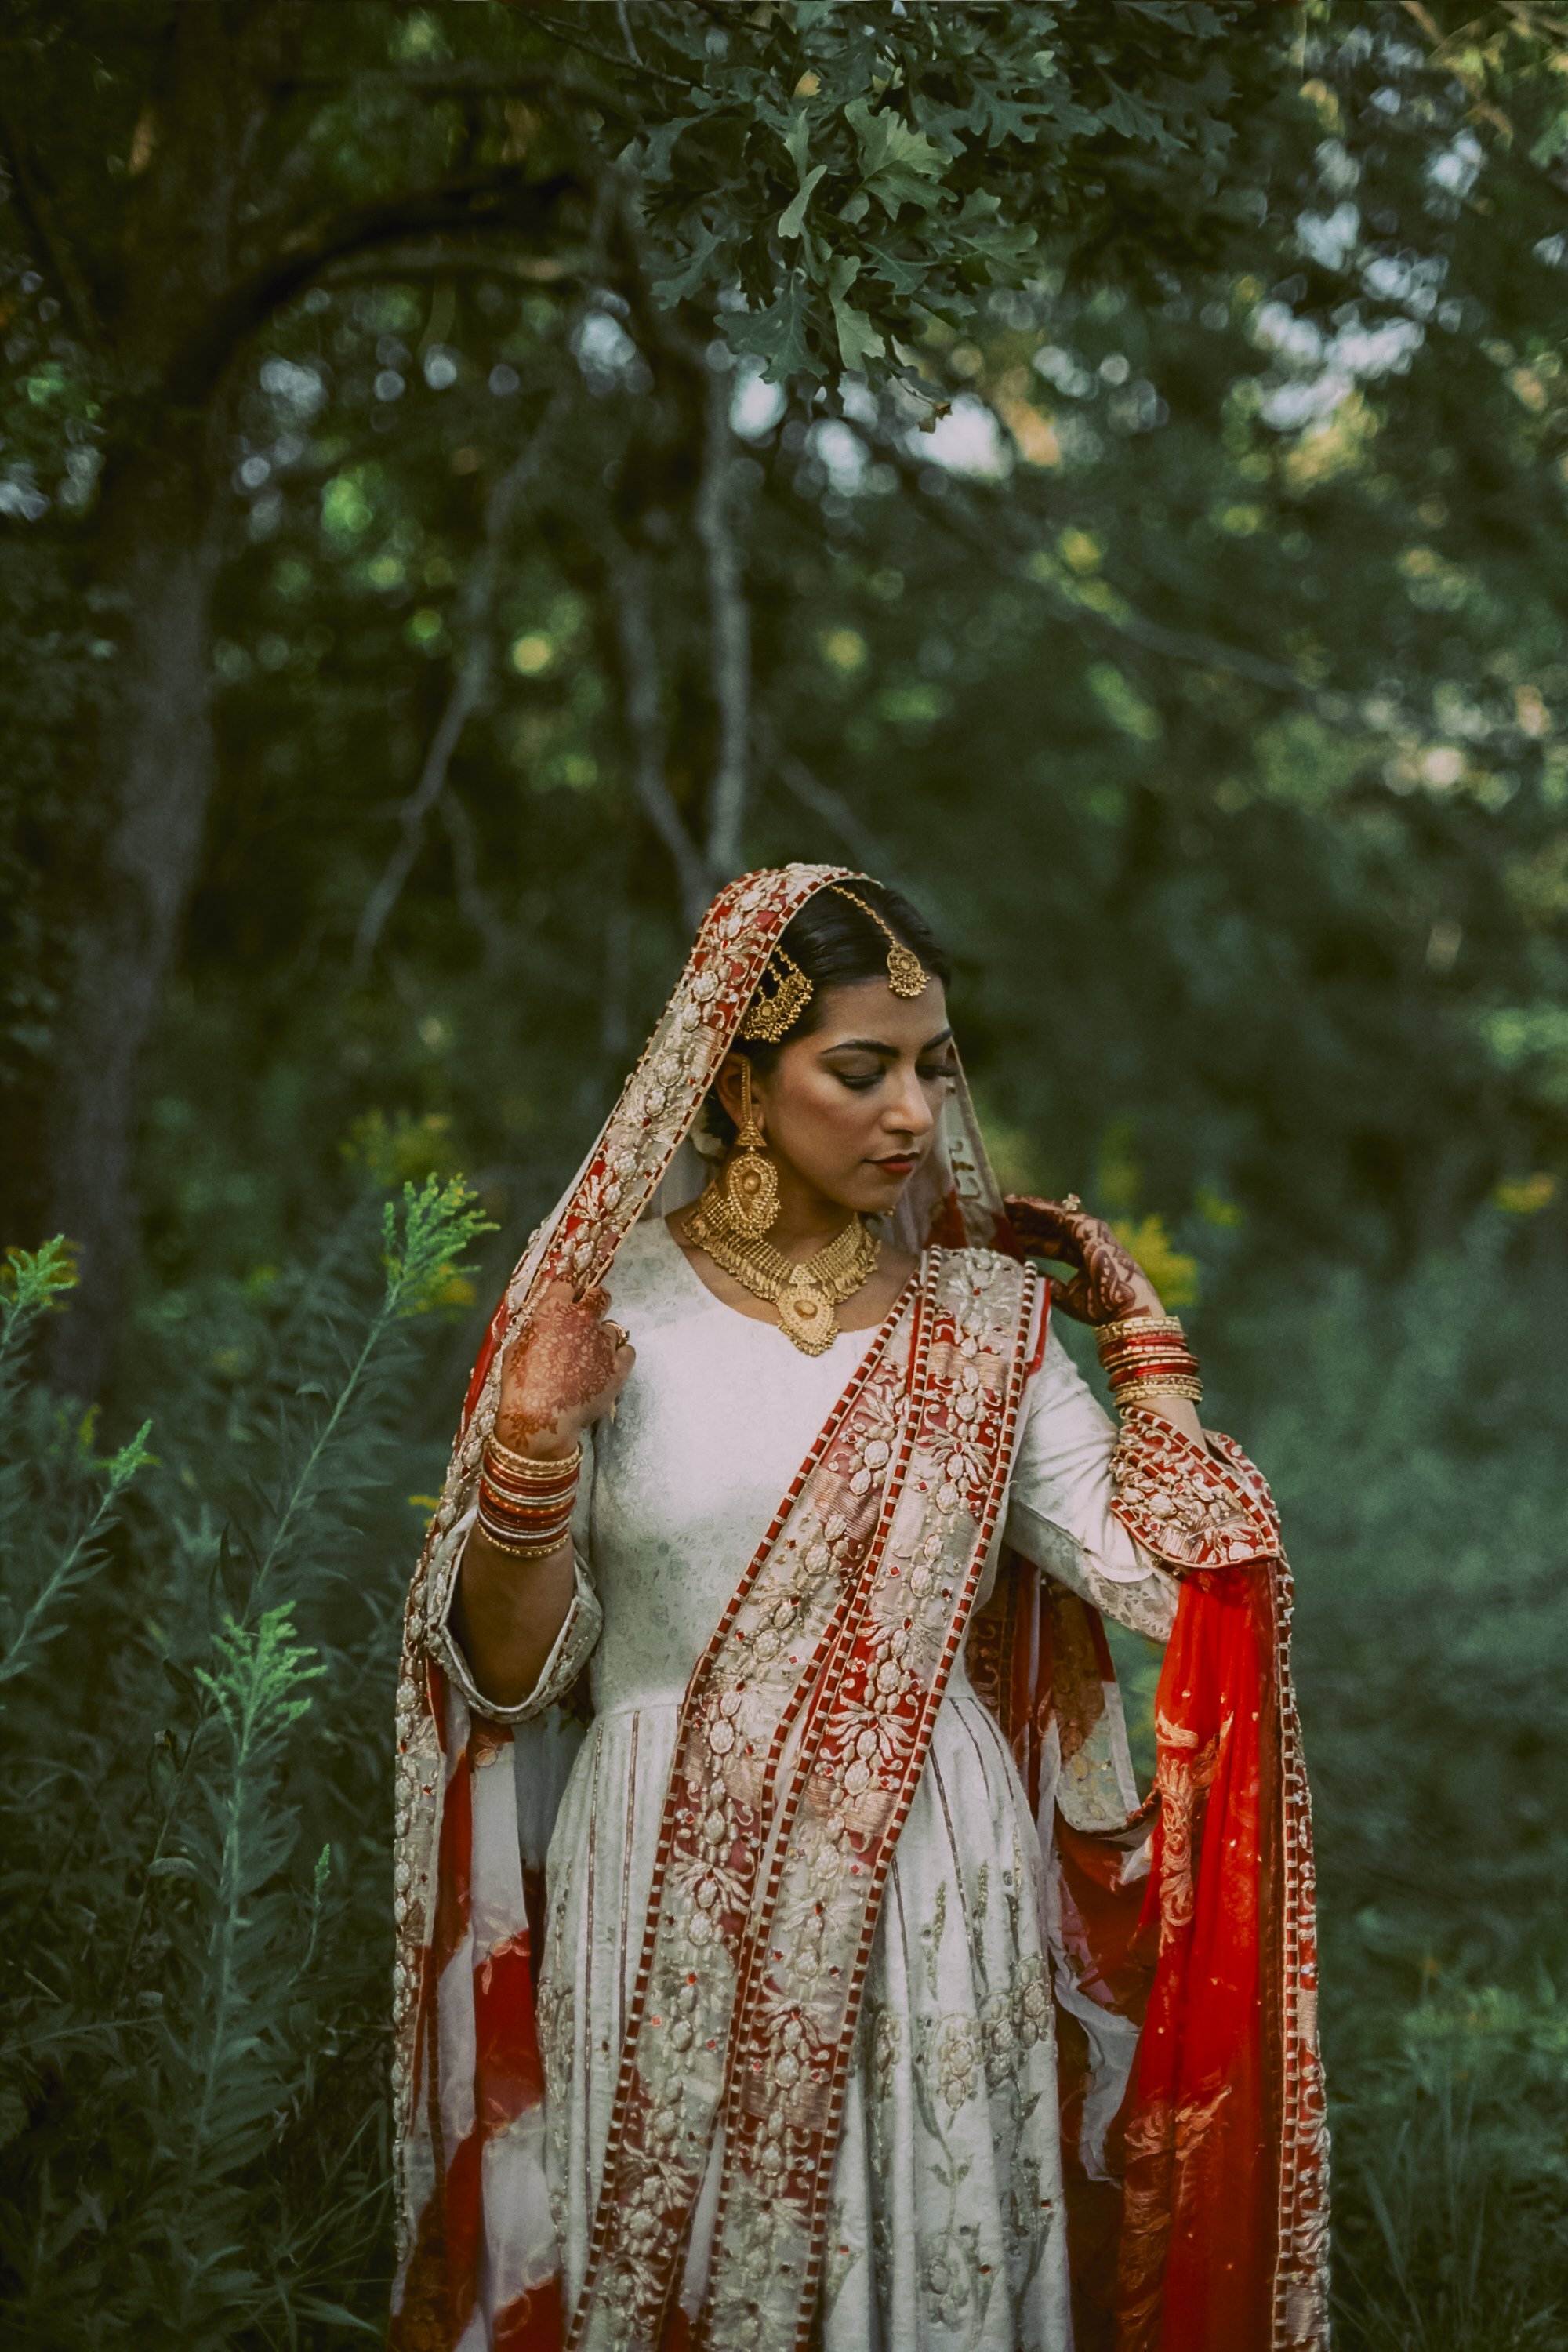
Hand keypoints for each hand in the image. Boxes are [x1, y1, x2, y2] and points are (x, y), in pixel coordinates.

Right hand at [494, 1280, 633, 1457]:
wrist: (540, 1418)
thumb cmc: (519, 1384)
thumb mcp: (516, 1347)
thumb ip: (535, 1328)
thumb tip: (542, 1323)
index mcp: (555, 1310)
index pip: (567, 1282)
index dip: (567, 1288)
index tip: (568, 1293)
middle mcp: (583, 1319)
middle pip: (600, 1296)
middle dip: (594, 1302)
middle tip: (587, 1317)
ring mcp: (604, 1342)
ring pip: (613, 1328)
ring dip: (603, 1337)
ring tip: (591, 1356)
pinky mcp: (619, 1366)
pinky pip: (627, 1351)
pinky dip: (619, 1356)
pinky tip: (608, 1367)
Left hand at [1003, 1195, 1160, 1325]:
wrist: (1125, 1310)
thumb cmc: (1102, 1309)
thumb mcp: (1067, 1297)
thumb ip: (1050, 1284)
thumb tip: (1029, 1277)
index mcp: (1083, 1258)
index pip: (1050, 1244)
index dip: (1029, 1239)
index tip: (1006, 1237)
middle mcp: (1085, 1241)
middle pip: (1048, 1228)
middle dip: (1024, 1223)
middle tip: (998, 1217)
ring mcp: (1089, 1232)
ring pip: (1051, 1217)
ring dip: (1026, 1211)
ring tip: (1002, 1206)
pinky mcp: (1089, 1228)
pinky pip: (1057, 1213)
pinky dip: (1035, 1207)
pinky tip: (1016, 1204)